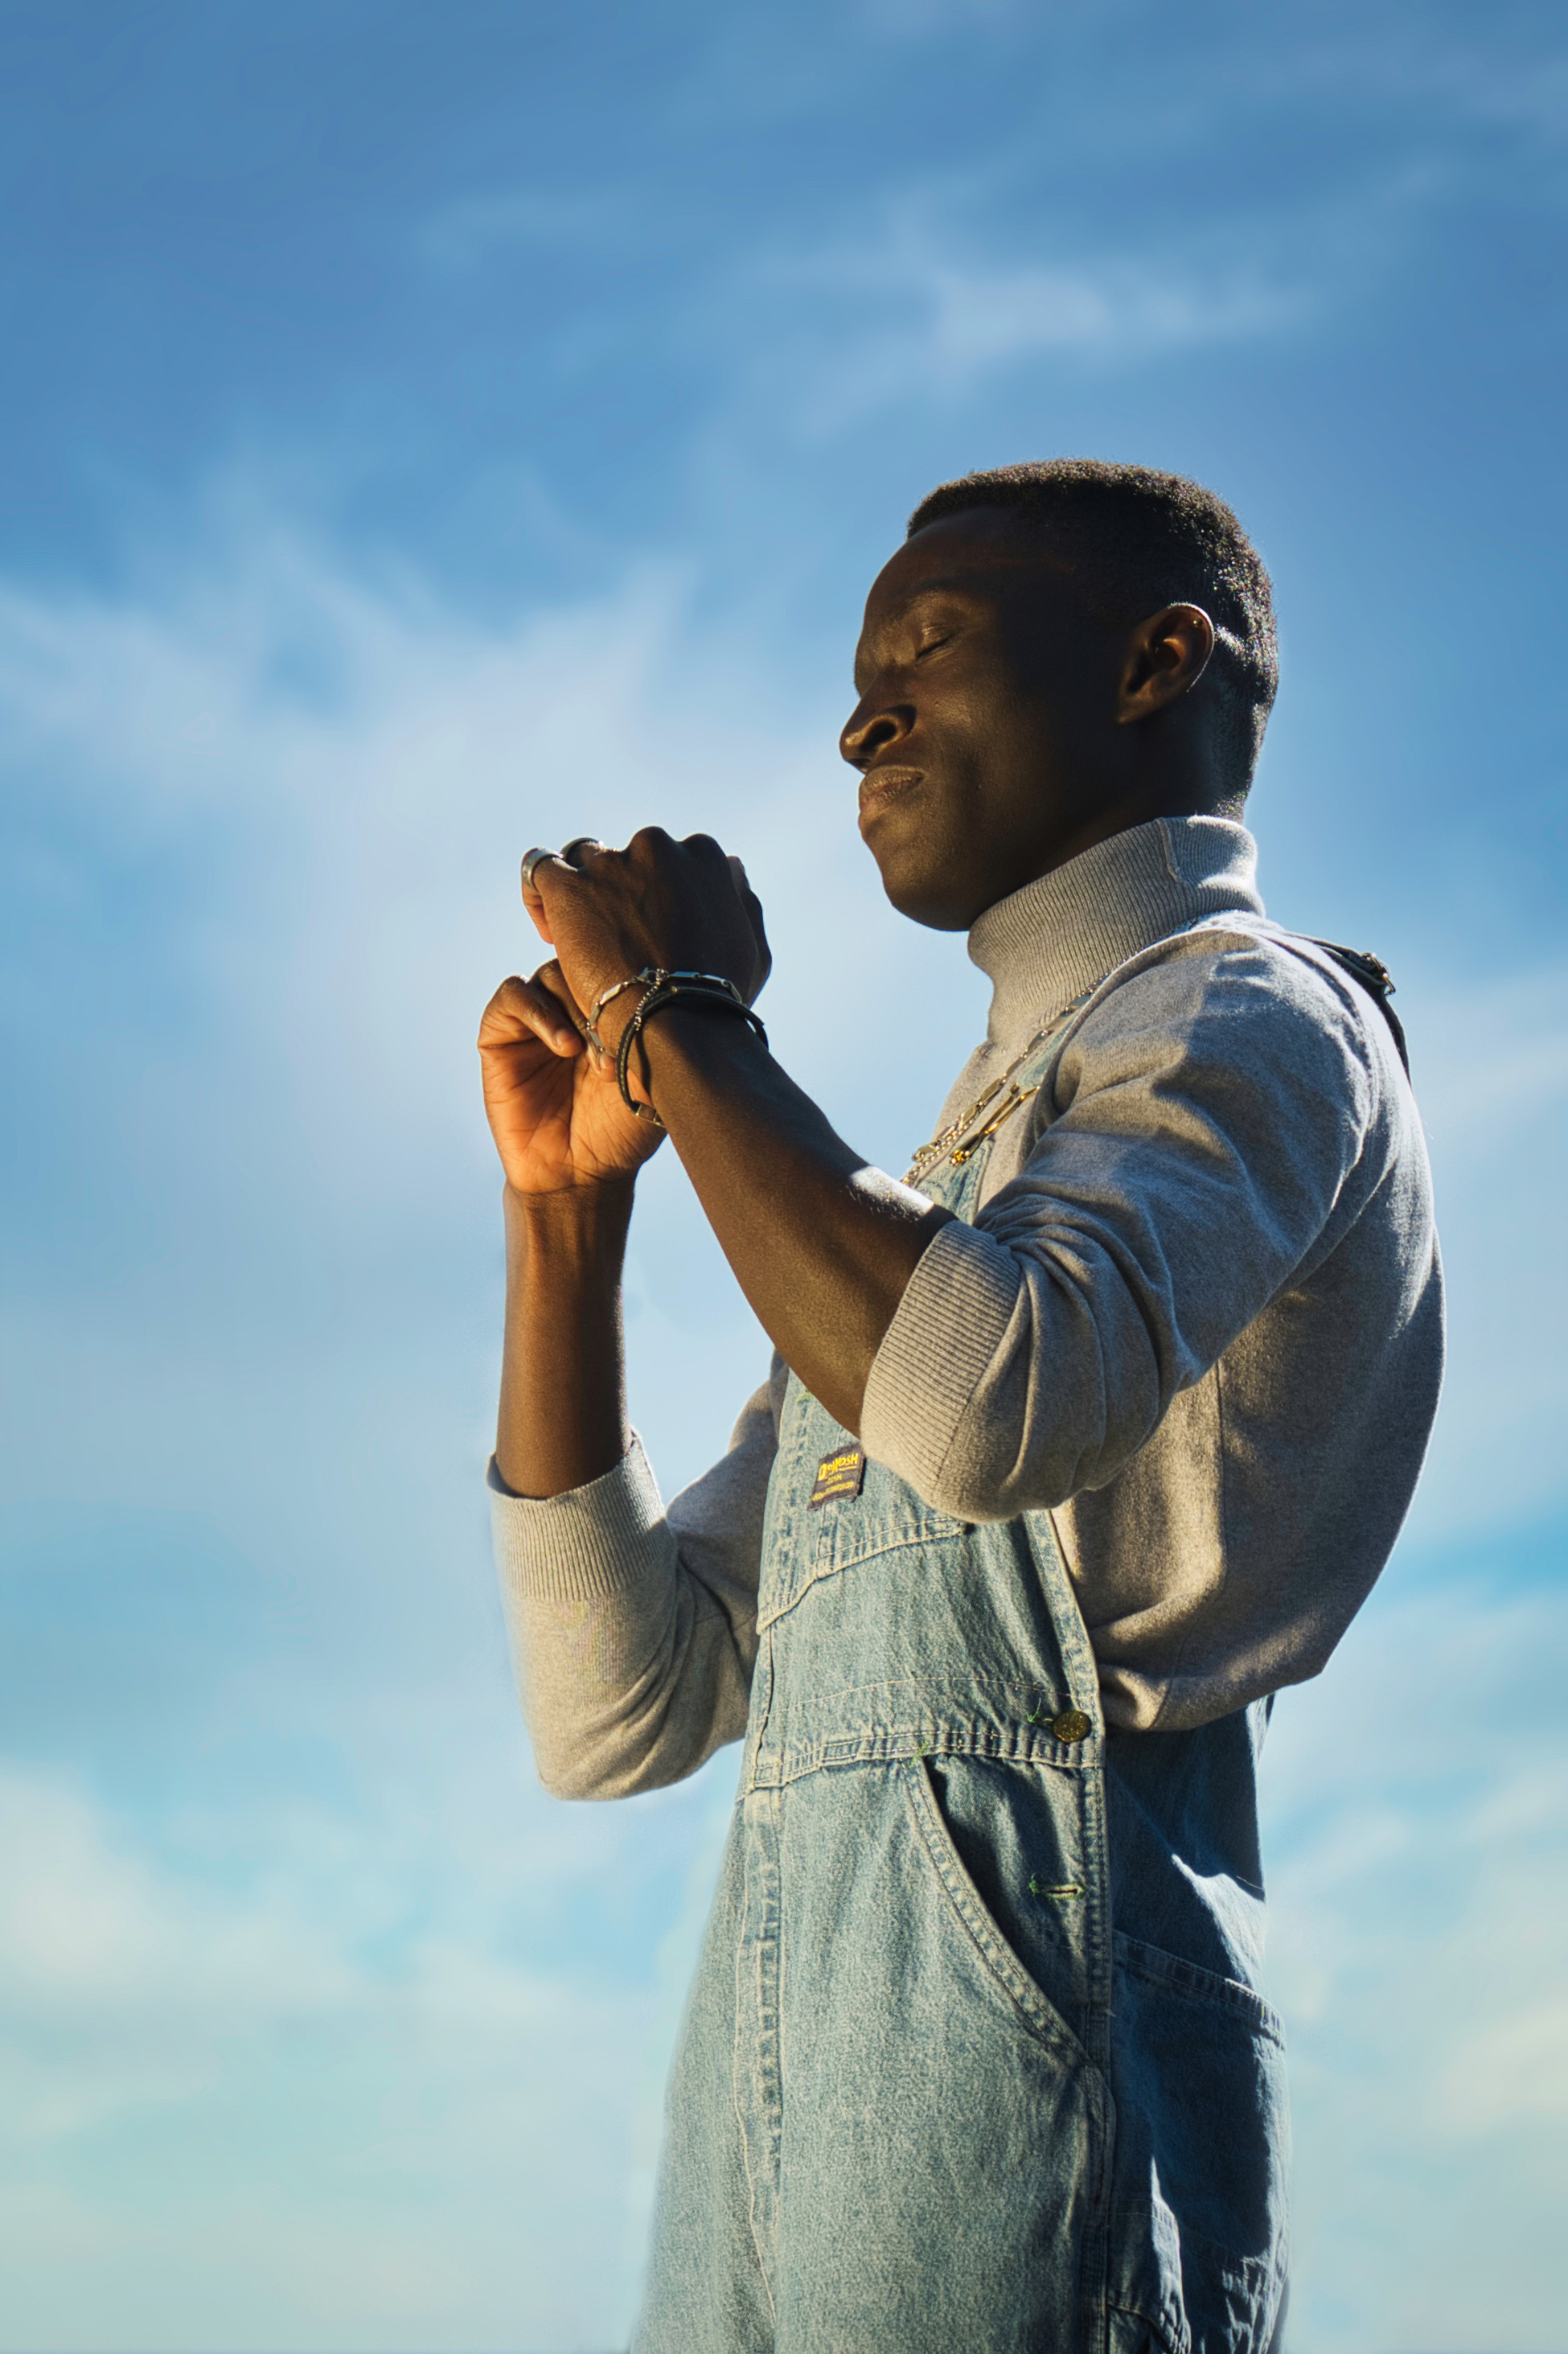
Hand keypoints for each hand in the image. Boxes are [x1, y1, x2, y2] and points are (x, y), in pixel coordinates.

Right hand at [477, 958, 664, 1196]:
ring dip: (575, 1009)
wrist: (580, 1175)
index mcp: (611, 1010)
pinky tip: (563, 1046)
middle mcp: (573, 1007)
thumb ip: (657, 1036)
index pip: (618, 965)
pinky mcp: (501, 1035)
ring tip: (590, 1054)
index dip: (633, 984)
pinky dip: (537, 1011)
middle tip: (618, 1042)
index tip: (648, 1023)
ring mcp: (536, 1019)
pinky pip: (512, 996)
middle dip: (604, 998)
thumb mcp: (653, 1081)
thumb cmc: (621, 1132)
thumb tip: (668, 996)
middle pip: (584, 961)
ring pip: (551, 973)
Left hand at [521, 830, 771, 1057]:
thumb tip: (731, 866)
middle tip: (610, 937)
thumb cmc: (720, 997)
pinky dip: (539, 894)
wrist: (679, 1021)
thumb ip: (742, 900)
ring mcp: (611, 865)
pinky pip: (540, 869)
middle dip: (616, 891)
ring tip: (574, 936)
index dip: (652, 891)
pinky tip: (547, 930)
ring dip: (579, 891)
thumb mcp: (753, 946)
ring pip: (582, 861)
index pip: (668, 858)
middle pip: (625, 857)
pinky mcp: (569, 887)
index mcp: (701, 855)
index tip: (645, 927)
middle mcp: (656, 847)